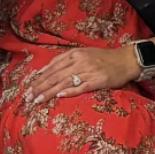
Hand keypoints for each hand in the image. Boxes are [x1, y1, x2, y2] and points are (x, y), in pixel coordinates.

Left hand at [18, 44, 139, 106]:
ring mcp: (89, 71)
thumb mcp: (83, 54)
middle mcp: (80, 61)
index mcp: (75, 54)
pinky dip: (70, 91)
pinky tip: (60, 96)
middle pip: (56, 75)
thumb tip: (44, 70)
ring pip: (65, 82)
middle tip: (28, 97)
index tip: (28, 88)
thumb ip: (65, 60)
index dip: (39, 78)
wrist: (126, 60)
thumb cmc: (103, 58)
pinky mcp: (99, 80)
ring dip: (50, 91)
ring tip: (38, 99)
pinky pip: (82, 86)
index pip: (52, 67)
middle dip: (40, 87)